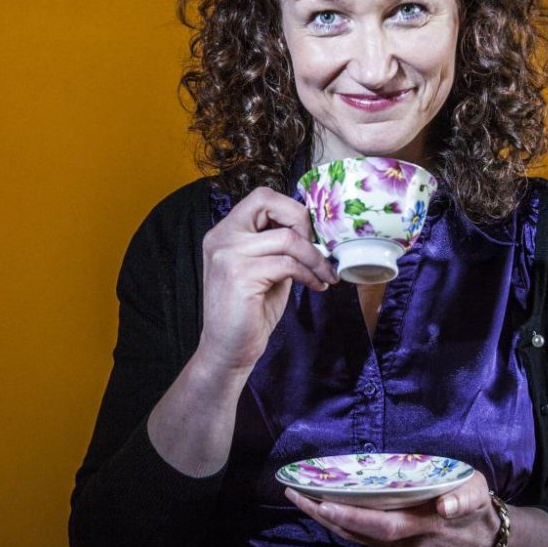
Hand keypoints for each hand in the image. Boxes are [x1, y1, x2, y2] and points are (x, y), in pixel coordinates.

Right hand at [199, 186, 337, 372]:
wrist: (228, 349)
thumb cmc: (250, 311)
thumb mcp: (266, 269)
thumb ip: (279, 245)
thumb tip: (314, 229)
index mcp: (225, 232)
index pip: (261, 197)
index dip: (291, 210)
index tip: (310, 235)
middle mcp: (221, 237)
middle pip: (267, 202)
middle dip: (302, 221)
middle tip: (319, 247)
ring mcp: (228, 255)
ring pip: (287, 239)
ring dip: (315, 258)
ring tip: (325, 274)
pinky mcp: (239, 275)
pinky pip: (288, 264)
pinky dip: (310, 274)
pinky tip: (316, 286)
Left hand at [284, 472, 500, 546]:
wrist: (483, 543)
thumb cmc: (475, 507)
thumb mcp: (477, 491)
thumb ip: (464, 497)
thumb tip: (446, 506)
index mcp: (428, 526)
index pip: (384, 524)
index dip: (352, 516)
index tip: (324, 503)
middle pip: (360, 534)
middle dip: (325, 514)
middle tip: (295, 493)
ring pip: (358, 540)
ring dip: (328, 520)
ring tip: (301, 497)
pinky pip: (366, 544)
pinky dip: (345, 527)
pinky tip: (328, 510)